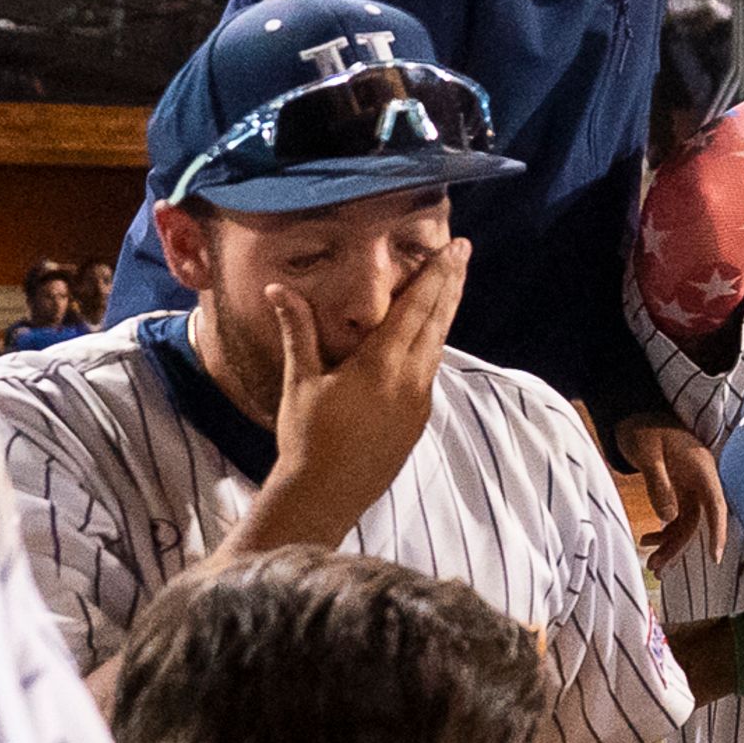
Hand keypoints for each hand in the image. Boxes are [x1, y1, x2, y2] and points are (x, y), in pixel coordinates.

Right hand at [257, 239, 463, 544]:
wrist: (327, 493)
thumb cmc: (306, 436)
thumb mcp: (300, 381)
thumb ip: (298, 331)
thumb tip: (280, 289)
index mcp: (382, 366)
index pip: (416, 308)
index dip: (435, 275)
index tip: (452, 249)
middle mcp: (410, 381)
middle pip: (437, 321)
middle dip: (450, 283)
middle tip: (463, 252)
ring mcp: (419, 402)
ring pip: (437, 346)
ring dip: (444, 312)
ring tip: (452, 284)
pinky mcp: (419, 419)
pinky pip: (430, 371)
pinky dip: (433, 343)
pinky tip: (431, 335)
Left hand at [613, 413, 728, 564]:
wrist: (635, 414)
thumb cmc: (644, 427)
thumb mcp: (648, 452)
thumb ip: (659, 483)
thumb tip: (668, 516)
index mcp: (702, 468)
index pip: (715, 505)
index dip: (718, 532)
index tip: (715, 556)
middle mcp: (699, 481)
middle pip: (697, 522)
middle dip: (680, 547)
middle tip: (658, 566)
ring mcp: (688, 487)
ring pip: (685, 524)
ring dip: (670, 544)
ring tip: (651, 563)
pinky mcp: (676, 491)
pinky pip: (674, 518)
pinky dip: (663, 532)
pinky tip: (648, 541)